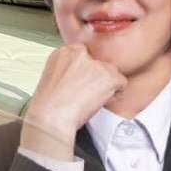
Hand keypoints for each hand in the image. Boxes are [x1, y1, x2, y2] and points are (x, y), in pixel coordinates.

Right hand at [21, 44, 126, 159]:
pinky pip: (121, 82)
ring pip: (111, 71)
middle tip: (86, 92)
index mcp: (63, 52)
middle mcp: (79, 54)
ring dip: (106, 84)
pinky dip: (116, 93)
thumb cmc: (49, 105)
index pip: (84, 53)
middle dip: (96, 76)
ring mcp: (95, 64)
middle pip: (98, 61)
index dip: (85, 69)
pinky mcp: (108, 76)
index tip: (82, 80)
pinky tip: (101, 101)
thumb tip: (82, 74)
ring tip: (92, 98)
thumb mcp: (53, 77)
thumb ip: (69, 69)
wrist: (51, 118)